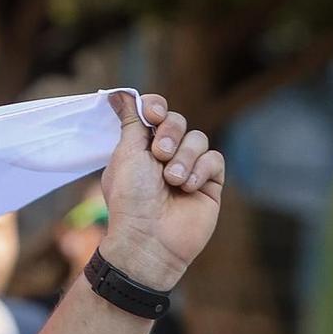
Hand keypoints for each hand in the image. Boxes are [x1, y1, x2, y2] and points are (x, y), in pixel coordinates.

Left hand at [97, 91, 226, 289]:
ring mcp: (188, 169)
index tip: (152, 112)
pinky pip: (214, 159)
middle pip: (178, 122)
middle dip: (170, 134)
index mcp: (139, 148)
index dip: (156, 108)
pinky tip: (188, 187)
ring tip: (172, 180)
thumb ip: (130, 122)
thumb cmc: (131, 199)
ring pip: (198, 139)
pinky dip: (201, 170)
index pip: (155, 113)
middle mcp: (164, 156)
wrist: (149, 238)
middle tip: (159, 154)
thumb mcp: (126, 154)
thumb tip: (118, 95)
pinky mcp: (209, 183)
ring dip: (184, 157)